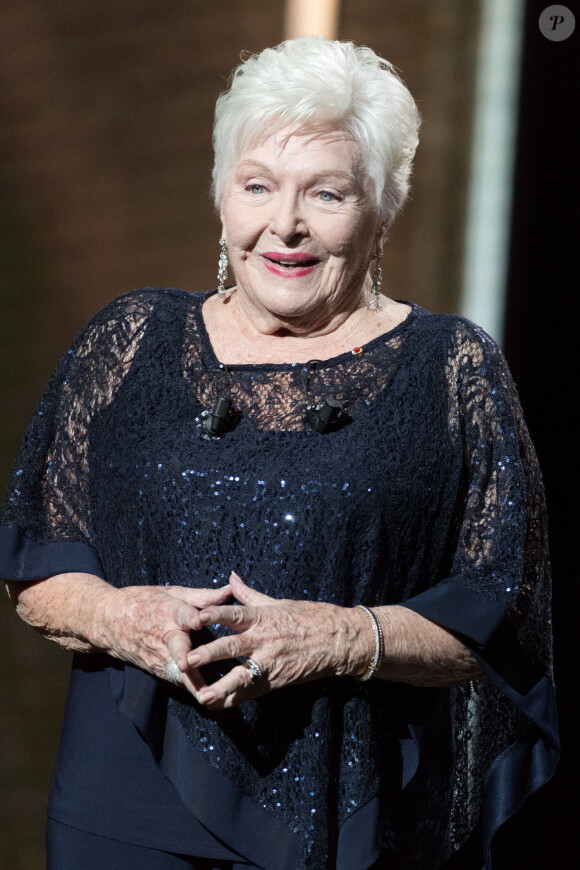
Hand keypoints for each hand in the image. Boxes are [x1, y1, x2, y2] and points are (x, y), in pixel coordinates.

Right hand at [102, 582, 232, 697]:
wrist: (109, 621)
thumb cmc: (144, 602)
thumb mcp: (171, 593)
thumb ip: (202, 596)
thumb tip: (230, 591)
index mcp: (168, 611)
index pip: (181, 615)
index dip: (191, 617)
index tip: (200, 621)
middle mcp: (164, 635)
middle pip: (176, 647)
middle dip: (183, 657)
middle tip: (187, 665)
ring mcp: (159, 655)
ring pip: (176, 671)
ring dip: (190, 682)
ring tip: (207, 696)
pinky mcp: (157, 669)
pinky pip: (175, 679)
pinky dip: (189, 688)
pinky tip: (206, 699)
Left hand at [185, 572, 371, 708]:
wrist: (339, 640)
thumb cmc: (309, 616)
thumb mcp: (278, 602)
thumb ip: (249, 595)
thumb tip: (230, 577)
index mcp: (264, 618)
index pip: (236, 614)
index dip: (217, 614)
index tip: (198, 615)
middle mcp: (265, 641)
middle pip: (232, 648)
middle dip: (209, 655)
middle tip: (188, 660)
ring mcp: (271, 663)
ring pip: (242, 677)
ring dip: (221, 687)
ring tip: (202, 695)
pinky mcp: (277, 681)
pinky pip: (253, 692)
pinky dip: (235, 699)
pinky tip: (218, 706)